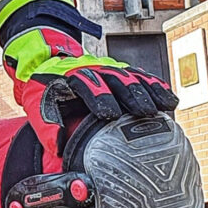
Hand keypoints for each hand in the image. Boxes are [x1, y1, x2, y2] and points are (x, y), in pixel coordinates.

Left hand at [16, 54, 178, 155]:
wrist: (48, 60)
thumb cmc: (45, 87)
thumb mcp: (37, 103)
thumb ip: (46, 125)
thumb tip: (58, 146)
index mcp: (71, 76)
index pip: (87, 84)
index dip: (99, 97)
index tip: (109, 114)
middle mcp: (93, 69)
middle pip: (115, 79)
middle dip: (131, 95)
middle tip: (145, 112)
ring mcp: (108, 69)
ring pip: (131, 77)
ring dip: (148, 91)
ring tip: (164, 107)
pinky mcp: (120, 72)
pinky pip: (141, 77)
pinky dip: (156, 86)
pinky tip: (170, 99)